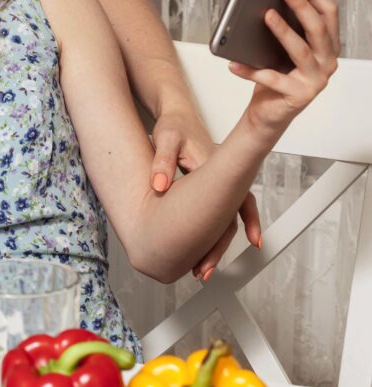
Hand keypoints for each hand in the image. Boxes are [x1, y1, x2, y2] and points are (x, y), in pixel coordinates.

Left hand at [150, 100, 260, 279]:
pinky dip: (213, 230)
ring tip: (203, 267)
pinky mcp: (212, 184)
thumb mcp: (166, 138)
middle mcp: (222, 177)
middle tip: (204, 272)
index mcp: (213, 168)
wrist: (179, 114)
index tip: (209, 258)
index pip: (224, 209)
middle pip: (229, 219)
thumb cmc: (174, 124)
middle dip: (217, 248)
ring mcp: (219, 182)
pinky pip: (219, 211)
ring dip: (215, 243)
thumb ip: (162, 161)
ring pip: (226, 218)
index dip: (218, 237)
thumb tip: (158, 186)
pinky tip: (202, 247)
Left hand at [229, 0, 338, 139]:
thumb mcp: (281, 50)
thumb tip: (267, 6)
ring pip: (300, 51)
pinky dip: (250, 71)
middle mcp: (327, 62)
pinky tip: (234, 63)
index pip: (330, 15)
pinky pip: (272, 78)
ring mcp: (315, 80)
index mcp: (328, 46)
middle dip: (302, 7)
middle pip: (318, 29)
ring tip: (266, 16)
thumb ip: (285, 31)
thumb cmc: (276, 76)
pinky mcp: (299, 96)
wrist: (269, 113)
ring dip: (283, 31)